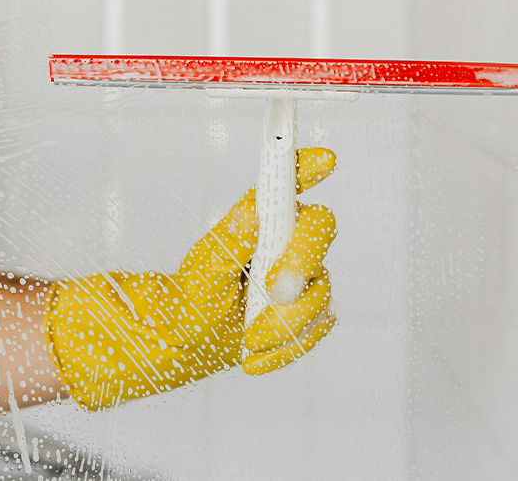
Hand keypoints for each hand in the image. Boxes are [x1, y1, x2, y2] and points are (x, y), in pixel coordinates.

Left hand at [43, 148, 337, 409]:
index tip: (325, 159)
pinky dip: (285, 348)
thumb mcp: (206, 265)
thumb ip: (233, 238)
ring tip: (249, 338)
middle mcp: (290, 240)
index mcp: (263, 217)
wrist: (192, 340)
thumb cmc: (197, 293)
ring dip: (284, 321)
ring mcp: (307, 277)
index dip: (309, 166)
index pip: (291, 181)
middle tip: (272, 290)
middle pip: (321, 230)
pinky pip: (316, 328)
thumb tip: (253, 210)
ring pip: (320, 290)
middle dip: (300, 262)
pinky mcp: (313, 313)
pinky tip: (256, 356)